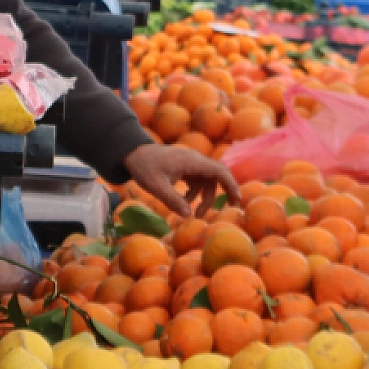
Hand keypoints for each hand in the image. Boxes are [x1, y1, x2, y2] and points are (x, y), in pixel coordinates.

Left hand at [122, 143, 241, 218]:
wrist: (133, 153)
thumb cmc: (144, 168)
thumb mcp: (156, 186)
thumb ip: (173, 200)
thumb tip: (188, 215)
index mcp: (192, 162)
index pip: (218, 171)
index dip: (230, 184)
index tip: (236, 199)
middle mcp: (195, 160)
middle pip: (217, 175)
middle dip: (225, 191)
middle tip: (231, 206)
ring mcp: (190, 163)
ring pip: (207, 180)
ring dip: (204, 197)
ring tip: (194, 213)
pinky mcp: (185, 167)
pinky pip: (198, 180)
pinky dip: (195, 192)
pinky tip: (184, 201)